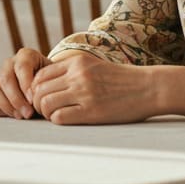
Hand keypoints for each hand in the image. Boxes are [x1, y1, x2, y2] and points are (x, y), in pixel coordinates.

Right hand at [0, 48, 51, 118]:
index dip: (26, 84)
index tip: (33, 100)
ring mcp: (0, 76)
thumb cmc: (51, 81)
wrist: (46, 85)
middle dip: (16, 99)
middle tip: (28, 113)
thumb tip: (44, 99)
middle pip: (6, 79)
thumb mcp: (54, 78)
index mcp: (26, 55)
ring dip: (8, 106)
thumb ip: (49, 84)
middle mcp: (10, 64)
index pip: (22, 67)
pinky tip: (13, 114)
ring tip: (21, 116)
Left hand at [29, 52, 155, 124]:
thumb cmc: (121, 80)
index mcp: (77, 63)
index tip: (42, 97)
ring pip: (46, 104)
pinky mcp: (92, 111)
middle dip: (37, 102)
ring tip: (54, 115)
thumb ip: (72, 71)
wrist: (149, 88)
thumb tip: (46, 83)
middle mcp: (78, 75)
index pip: (40, 75)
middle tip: (44, 110)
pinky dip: (57, 120)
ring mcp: (84, 93)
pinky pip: (60, 118)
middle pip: (39, 90)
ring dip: (46, 113)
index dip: (35, 89)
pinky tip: (66, 120)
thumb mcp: (94, 66)